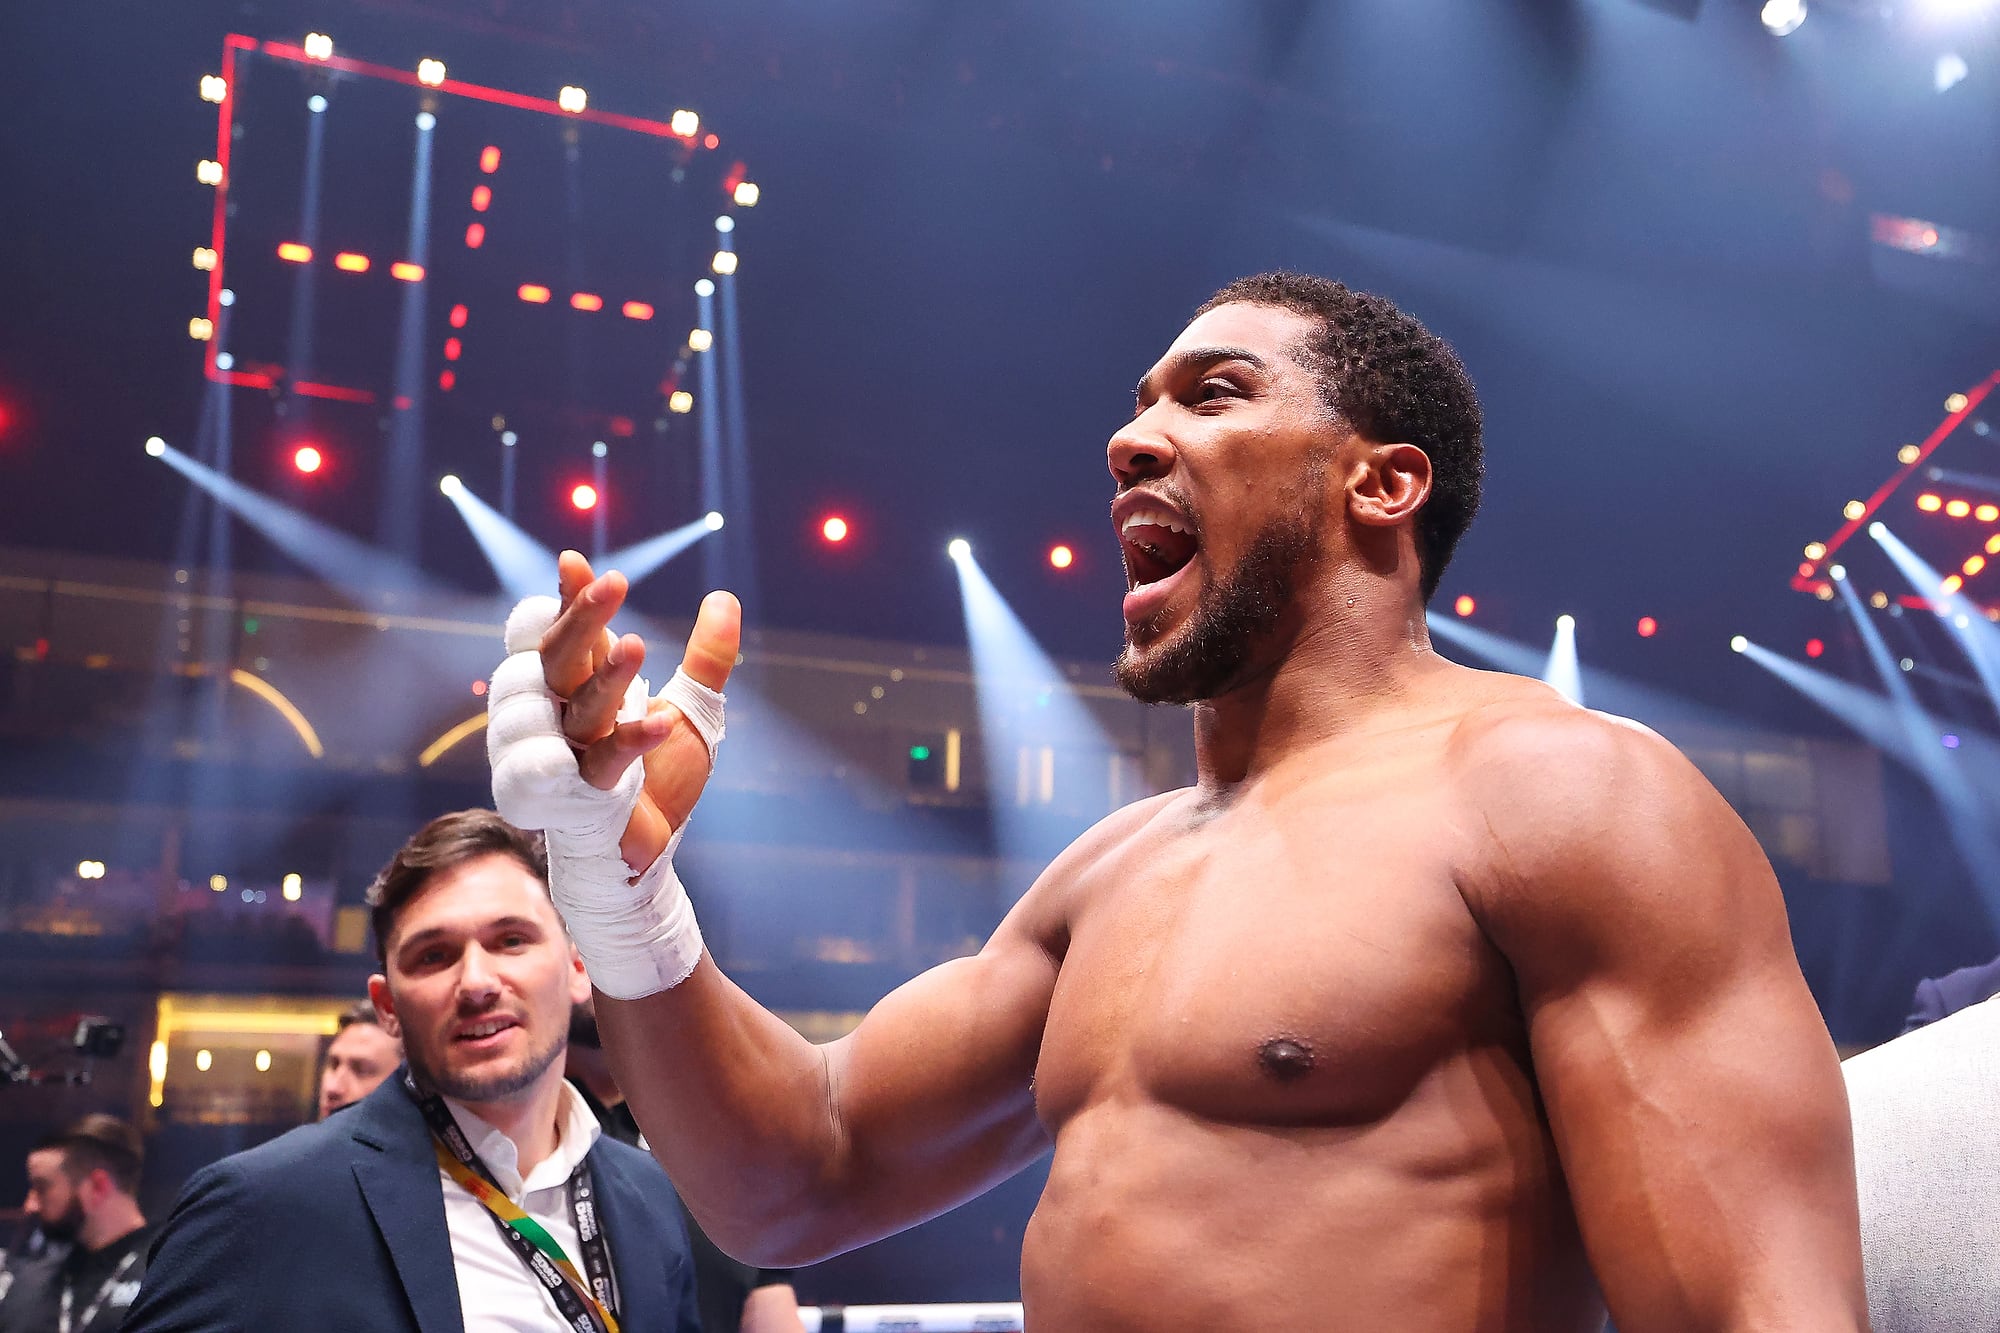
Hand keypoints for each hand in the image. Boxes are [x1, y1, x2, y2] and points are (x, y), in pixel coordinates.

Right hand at [541, 549, 741, 869]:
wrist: (651, 853)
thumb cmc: (658, 783)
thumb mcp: (694, 711)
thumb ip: (707, 659)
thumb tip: (725, 597)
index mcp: (582, 693)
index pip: (566, 637)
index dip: (569, 601)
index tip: (575, 561)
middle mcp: (564, 720)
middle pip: (556, 662)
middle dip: (581, 621)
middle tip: (613, 584)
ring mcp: (570, 759)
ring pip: (574, 710)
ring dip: (603, 678)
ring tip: (636, 644)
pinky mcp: (585, 799)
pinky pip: (601, 764)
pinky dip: (629, 742)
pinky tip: (661, 722)